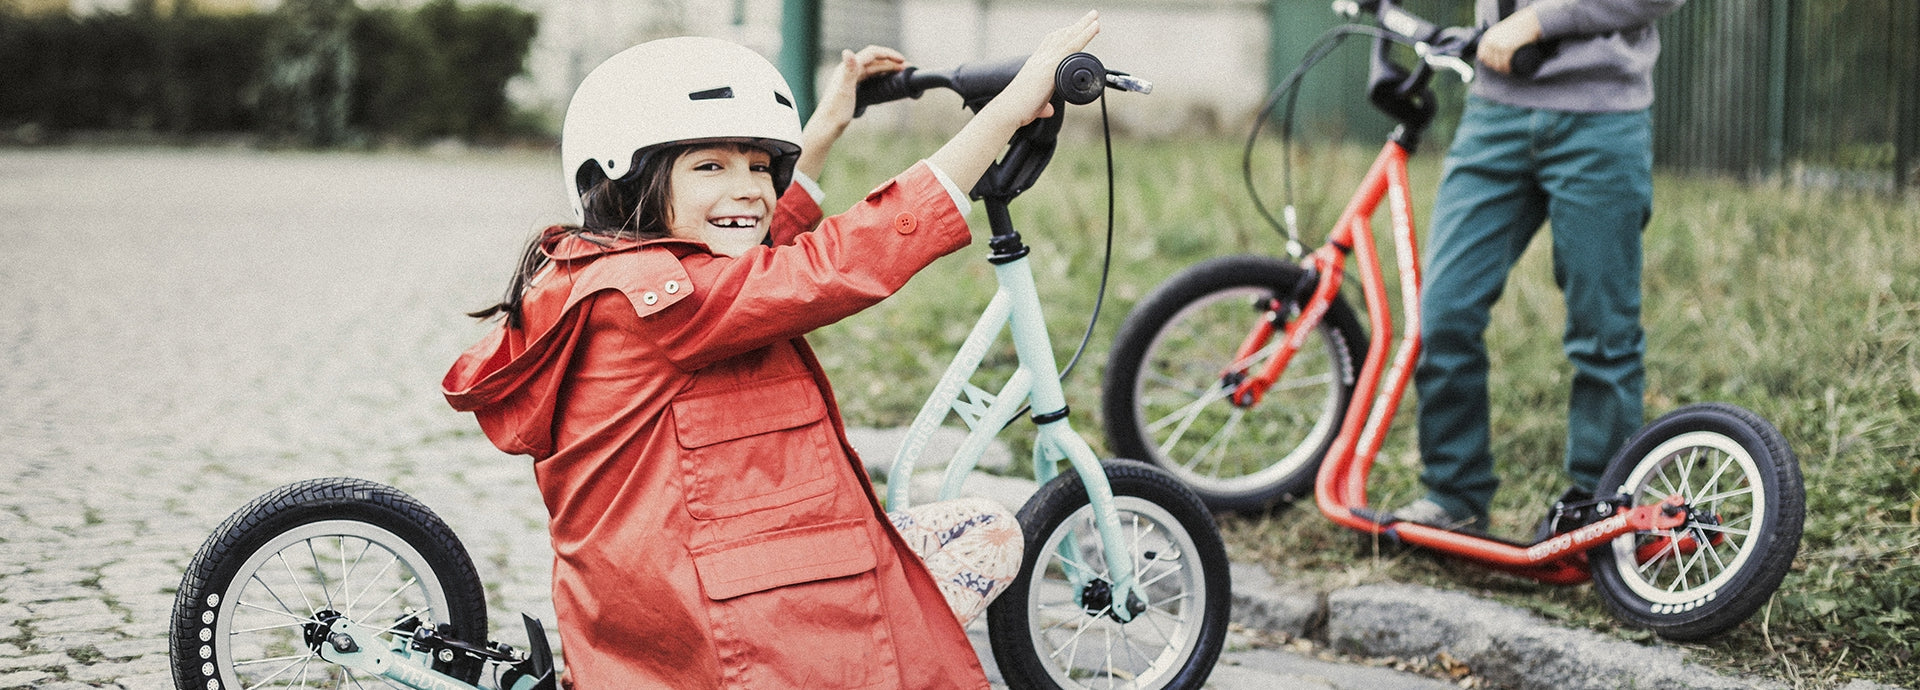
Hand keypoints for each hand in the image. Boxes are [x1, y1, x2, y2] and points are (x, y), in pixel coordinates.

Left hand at [797, 45, 907, 180]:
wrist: (826, 126)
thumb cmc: (835, 111)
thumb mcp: (845, 90)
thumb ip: (848, 70)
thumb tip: (848, 51)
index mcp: (848, 67)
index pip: (872, 53)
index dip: (889, 54)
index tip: (903, 61)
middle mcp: (849, 69)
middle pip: (874, 59)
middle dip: (891, 61)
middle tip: (906, 67)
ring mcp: (851, 78)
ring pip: (873, 68)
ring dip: (887, 68)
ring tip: (901, 73)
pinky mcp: (852, 87)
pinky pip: (870, 76)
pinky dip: (881, 75)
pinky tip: (887, 81)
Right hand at [986, 10, 1101, 126]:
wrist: (1009, 110)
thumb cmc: (1019, 108)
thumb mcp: (1035, 105)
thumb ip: (1044, 106)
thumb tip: (1049, 110)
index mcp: (1036, 64)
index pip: (1050, 43)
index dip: (1063, 35)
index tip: (1073, 29)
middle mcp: (1040, 58)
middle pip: (1060, 36)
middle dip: (1076, 26)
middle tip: (1091, 17)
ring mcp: (1045, 60)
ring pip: (1068, 37)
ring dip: (1083, 25)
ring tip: (1095, 17)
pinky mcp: (1051, 65)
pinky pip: (1072, 46)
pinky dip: (1084, 35)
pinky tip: (1094, 27)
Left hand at [1477, 7, 1541, 74]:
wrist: (1528, 21)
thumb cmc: (1517, 26)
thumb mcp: (1500, 30)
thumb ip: (1494, 39)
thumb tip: (1491, 51)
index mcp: (1488, 36)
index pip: (1481, 54)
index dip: (1486, 61)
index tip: (1491, 64)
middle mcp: (1491, 41)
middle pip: (1489, 61)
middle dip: (1495, 66)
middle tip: (1501, 68)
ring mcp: (1499, 45)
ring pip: (1497, 64)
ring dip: (1502, 69)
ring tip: (1506, 70)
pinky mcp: (1508, 49)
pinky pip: (1505, 63)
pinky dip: (1507, 68)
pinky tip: (1510, 70)